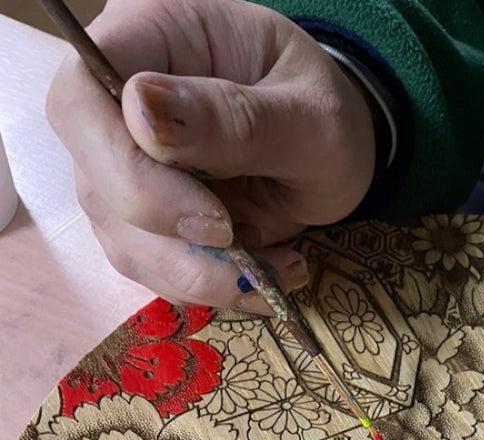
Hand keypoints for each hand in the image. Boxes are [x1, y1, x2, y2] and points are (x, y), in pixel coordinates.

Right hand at [46, 0, 377, 312]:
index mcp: (151, 41)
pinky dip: (212, 286)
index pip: (84, 98)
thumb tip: (140, 108)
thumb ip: (236, 116)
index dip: (125, 166)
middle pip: (97, 182)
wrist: (332, 149)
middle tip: (245, 245)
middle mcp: (118, 107)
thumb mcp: (309, 116)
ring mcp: (125, 170)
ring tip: (280, 269)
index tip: (210, 214)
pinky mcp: (147, 223)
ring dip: (201, 274)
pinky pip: (159, 270)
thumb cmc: (323, 115)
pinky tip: (267, 275)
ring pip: (127, 242)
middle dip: (173, 238)